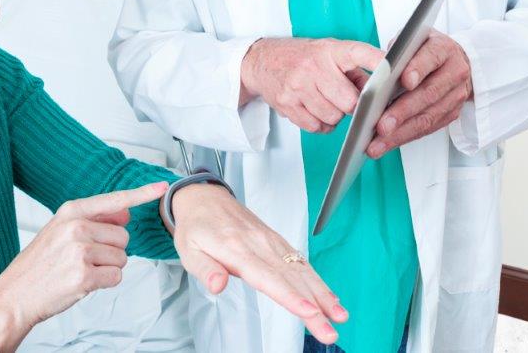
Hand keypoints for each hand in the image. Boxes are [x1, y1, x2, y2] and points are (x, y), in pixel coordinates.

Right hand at [0, 182, 167, 351]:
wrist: (14, 294)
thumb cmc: (38, 265)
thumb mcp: (59, 230)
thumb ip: (94, 219)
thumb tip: (125, 212)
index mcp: (70, 211)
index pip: (115, 199)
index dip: (142, 194)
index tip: (162, 187)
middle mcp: (76, 227)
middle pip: (123, 235)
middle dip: (111, 250)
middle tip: (84, 259)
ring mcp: (80, 250)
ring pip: (121, 257)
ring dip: (107, 267)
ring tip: (80, 270)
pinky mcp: (84, 274)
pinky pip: (116, 276)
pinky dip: (104, 283)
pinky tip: (83, 282)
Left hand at [170, 183, 348, 344]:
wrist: (204, 198)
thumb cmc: (197, 226)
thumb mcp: (189, 249)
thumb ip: (206, 270)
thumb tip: (217, 286)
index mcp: (236, 248)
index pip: (268, 277)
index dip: (290, 296)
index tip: (308, 312)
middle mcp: (259, 244)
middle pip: (291, 279)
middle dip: (315, 306)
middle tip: (330, 330)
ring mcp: (270, 241)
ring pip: (301, 270)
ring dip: (323, 294)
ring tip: (339, 316)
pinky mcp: (276, 241)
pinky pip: (300, 261)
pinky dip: (317, 281)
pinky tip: (329, 297)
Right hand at [240, 38, 383, 132]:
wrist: (261, 61)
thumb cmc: (301, 57)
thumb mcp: (329, 53)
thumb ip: (355, 70)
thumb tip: (380, 89)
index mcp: (330, 50)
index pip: (359, 54)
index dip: (378, 62)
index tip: (393, 69)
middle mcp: (314, 66)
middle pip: (350, 101)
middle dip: (352, 105)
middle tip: (345, 98)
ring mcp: (298, 86)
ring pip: (334, 117)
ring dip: (335, 116)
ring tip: (326, 102)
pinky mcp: (287, 103)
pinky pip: (316, 126)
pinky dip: (320, 124)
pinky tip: (315, 110)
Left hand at [367, 30, 472, 157]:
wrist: (455, 62)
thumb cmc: (425, 51)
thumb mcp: (412, 41)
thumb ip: (398, 51)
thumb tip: (379, 70)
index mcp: (443, 49)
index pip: (431, 57)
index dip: (418, 69)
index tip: (404, 81)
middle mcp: (454, 72)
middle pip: (428, 94)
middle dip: (402, 112)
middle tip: (381, 126)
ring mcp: (455, 95)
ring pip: (427, 117)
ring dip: (401, 133)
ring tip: (378, 143)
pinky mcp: (452, 114)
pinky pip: (427, 128)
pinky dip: (405, 137)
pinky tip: (387, 143)